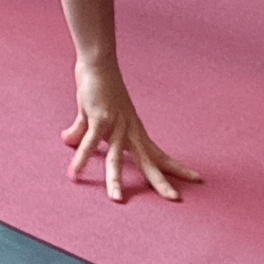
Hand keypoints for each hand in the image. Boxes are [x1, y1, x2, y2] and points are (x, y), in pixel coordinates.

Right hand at [56, 59, 198, 203]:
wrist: (99, 63)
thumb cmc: (99, 87)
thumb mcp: (92, 115)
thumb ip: (81, 130)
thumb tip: (67, 140)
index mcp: (134, 132)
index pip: (158, 155)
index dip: (175, 168)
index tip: (196, 178)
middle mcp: (129, 131)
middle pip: (148, 161)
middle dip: (161, 181)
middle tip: (175, 198)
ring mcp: (116, 124)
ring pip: (116, 157)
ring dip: (115, 180)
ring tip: (116, 199)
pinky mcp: (99, 117)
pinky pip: (89, 141)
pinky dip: (82, 157)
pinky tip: (75, 172)